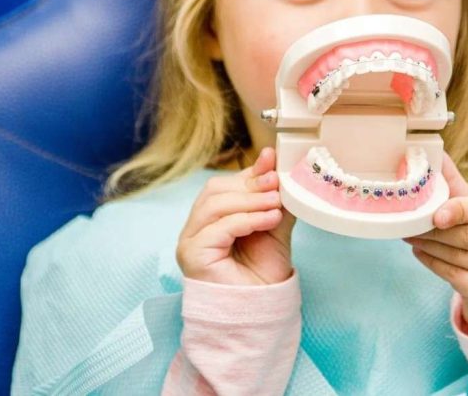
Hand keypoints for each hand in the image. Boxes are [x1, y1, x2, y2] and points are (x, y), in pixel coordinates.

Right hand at [176, 147, 296, 285]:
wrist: (261, 308)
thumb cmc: (263, 272)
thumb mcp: (274, 226)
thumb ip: (273, 198)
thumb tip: (274, 163)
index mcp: (212, 218)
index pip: (226, 185)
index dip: (250, 172)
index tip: (273, 159)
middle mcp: (196, 227)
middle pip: (216, 191)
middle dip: (249, 184)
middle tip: (277, 183)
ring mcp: (190, 240)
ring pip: (215, 206)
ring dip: (250, 200)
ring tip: (276, 203)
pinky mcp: (192, 254)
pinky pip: (218, 228)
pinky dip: (247, 219)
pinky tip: (270, 219)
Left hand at [403, 152, 467, 335]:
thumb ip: (461, 188)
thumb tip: (435, 155)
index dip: (460, 210)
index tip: (434, 213)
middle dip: (437, 230)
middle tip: (411, 223)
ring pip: (462, 256)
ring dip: (430, 245)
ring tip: (411, 236)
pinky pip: (457, 277)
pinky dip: (434, 264)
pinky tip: (421, 253)